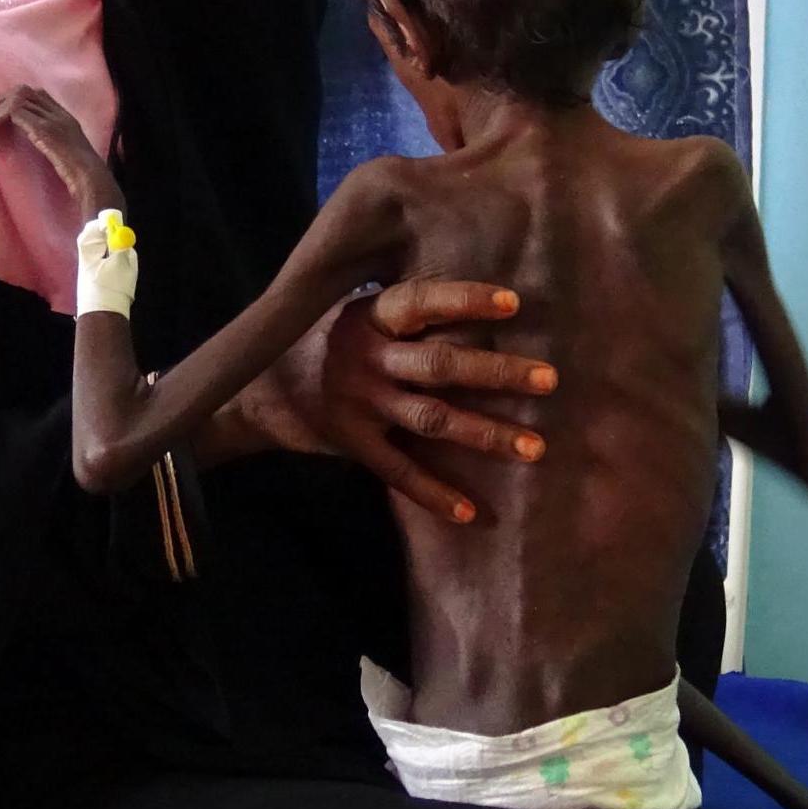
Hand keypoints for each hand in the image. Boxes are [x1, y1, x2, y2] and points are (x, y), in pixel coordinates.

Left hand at [0, 86, 120, 216]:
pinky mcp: (44, 128)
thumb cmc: (81, 178)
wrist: (92, 183)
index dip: (7, 103)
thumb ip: (50, 147)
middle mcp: (59, 113)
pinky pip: (12, 113)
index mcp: (65, 117)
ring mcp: (53, 118)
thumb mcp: (64, 157)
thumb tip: (32, 148)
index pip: (33, 95)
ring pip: (13, 100)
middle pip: (21, 92)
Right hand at [219, 280, 555, 524]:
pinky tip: (471, 513)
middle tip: (549, 379)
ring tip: (535, 448)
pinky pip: (399, 472)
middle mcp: (368, 358)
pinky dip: (434, 494)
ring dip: (486, 434)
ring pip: (433, 419)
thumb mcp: (352, 313)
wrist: (257, 393)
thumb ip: (401, 310)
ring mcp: (360, 403)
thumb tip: (472, 295)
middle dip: (499, 371)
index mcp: (370, 318)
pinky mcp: (353, 443)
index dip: (465, 300)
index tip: (515, 301)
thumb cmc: (321, 344)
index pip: (421, 303)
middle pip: (442, 364)